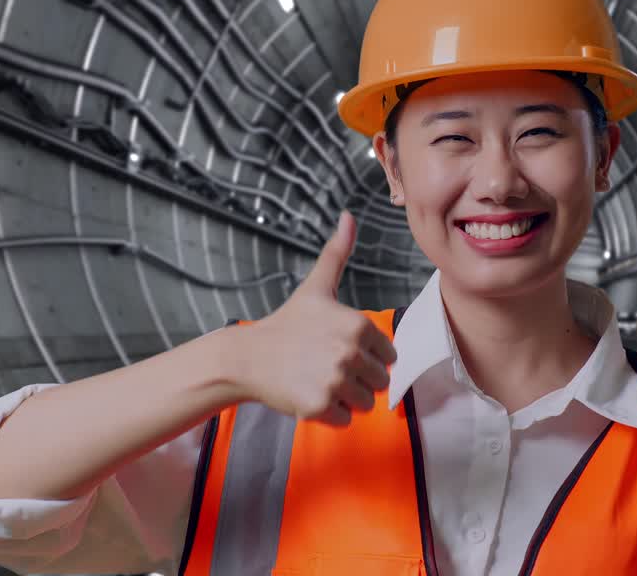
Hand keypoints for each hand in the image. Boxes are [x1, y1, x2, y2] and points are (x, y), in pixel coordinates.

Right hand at [230, 210, 397, 425]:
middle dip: (357, 379)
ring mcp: (335, 380)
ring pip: (366, 403)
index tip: (338, 349)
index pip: (389, 356)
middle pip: (380, 382)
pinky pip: (346, 420)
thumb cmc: (287, 323)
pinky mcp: (320, 406)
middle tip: (326, 367)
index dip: (366, 357)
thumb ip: (338, 253)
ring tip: (318, 380)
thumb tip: (349, 216)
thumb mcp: (316, 287)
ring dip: (345, 398)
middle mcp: (351, 352)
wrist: (247, 357)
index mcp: (359, 324)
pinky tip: (309, 395)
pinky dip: (331, 414)